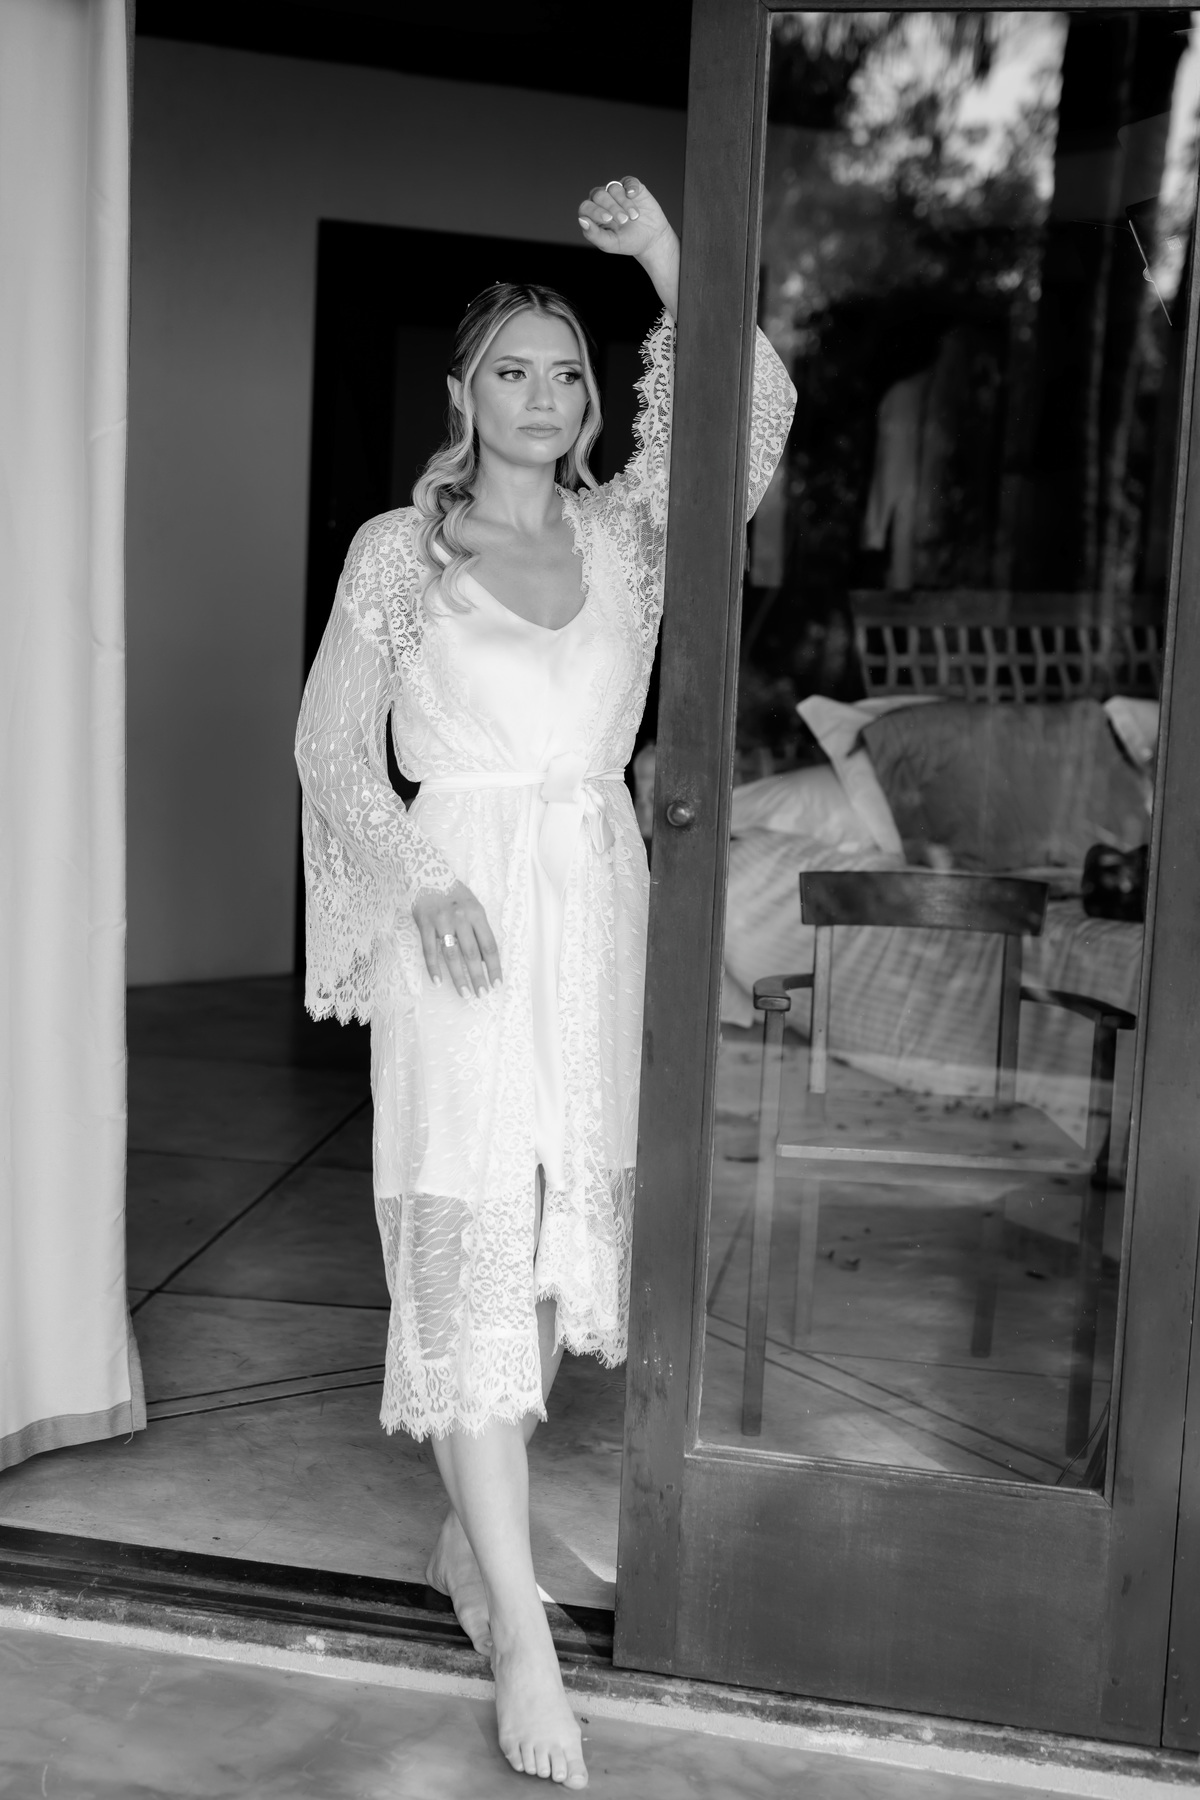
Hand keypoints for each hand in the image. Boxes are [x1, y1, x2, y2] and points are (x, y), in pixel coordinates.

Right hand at [412, 880, 501, 996]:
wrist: (427, 872)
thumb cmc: (454, 893)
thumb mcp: (473, 905)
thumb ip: (478, 929)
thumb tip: (484, 960)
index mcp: (477, 913)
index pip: (489, 946)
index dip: (494, 967)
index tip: (497, 983)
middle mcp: (461, 918)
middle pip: (472, 953)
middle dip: (478, 976)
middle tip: (481, 994)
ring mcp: (442, 921)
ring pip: (452, 955)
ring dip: (459, 977)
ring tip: (464, 993)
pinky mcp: (424, 923)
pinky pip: (429, 950)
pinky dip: (433, 967)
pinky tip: (438, 981)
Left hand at [577, 177, 678, 317]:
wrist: (652, 239)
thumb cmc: (628, 242)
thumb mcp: (610, 243)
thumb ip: (594, 234)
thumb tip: (582, 220)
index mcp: (594, 215)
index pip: (585, 207)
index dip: (595, 211)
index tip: (608, 219)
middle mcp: (603, 201)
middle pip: (599, 195)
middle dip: (611, 207)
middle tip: (624, 220)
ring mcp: (617, 192)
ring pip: (614, 188)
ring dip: (624, 202)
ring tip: (634, 217)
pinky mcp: (632, 187)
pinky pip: (628, 181)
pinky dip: (630, 187)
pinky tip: (633, 195)